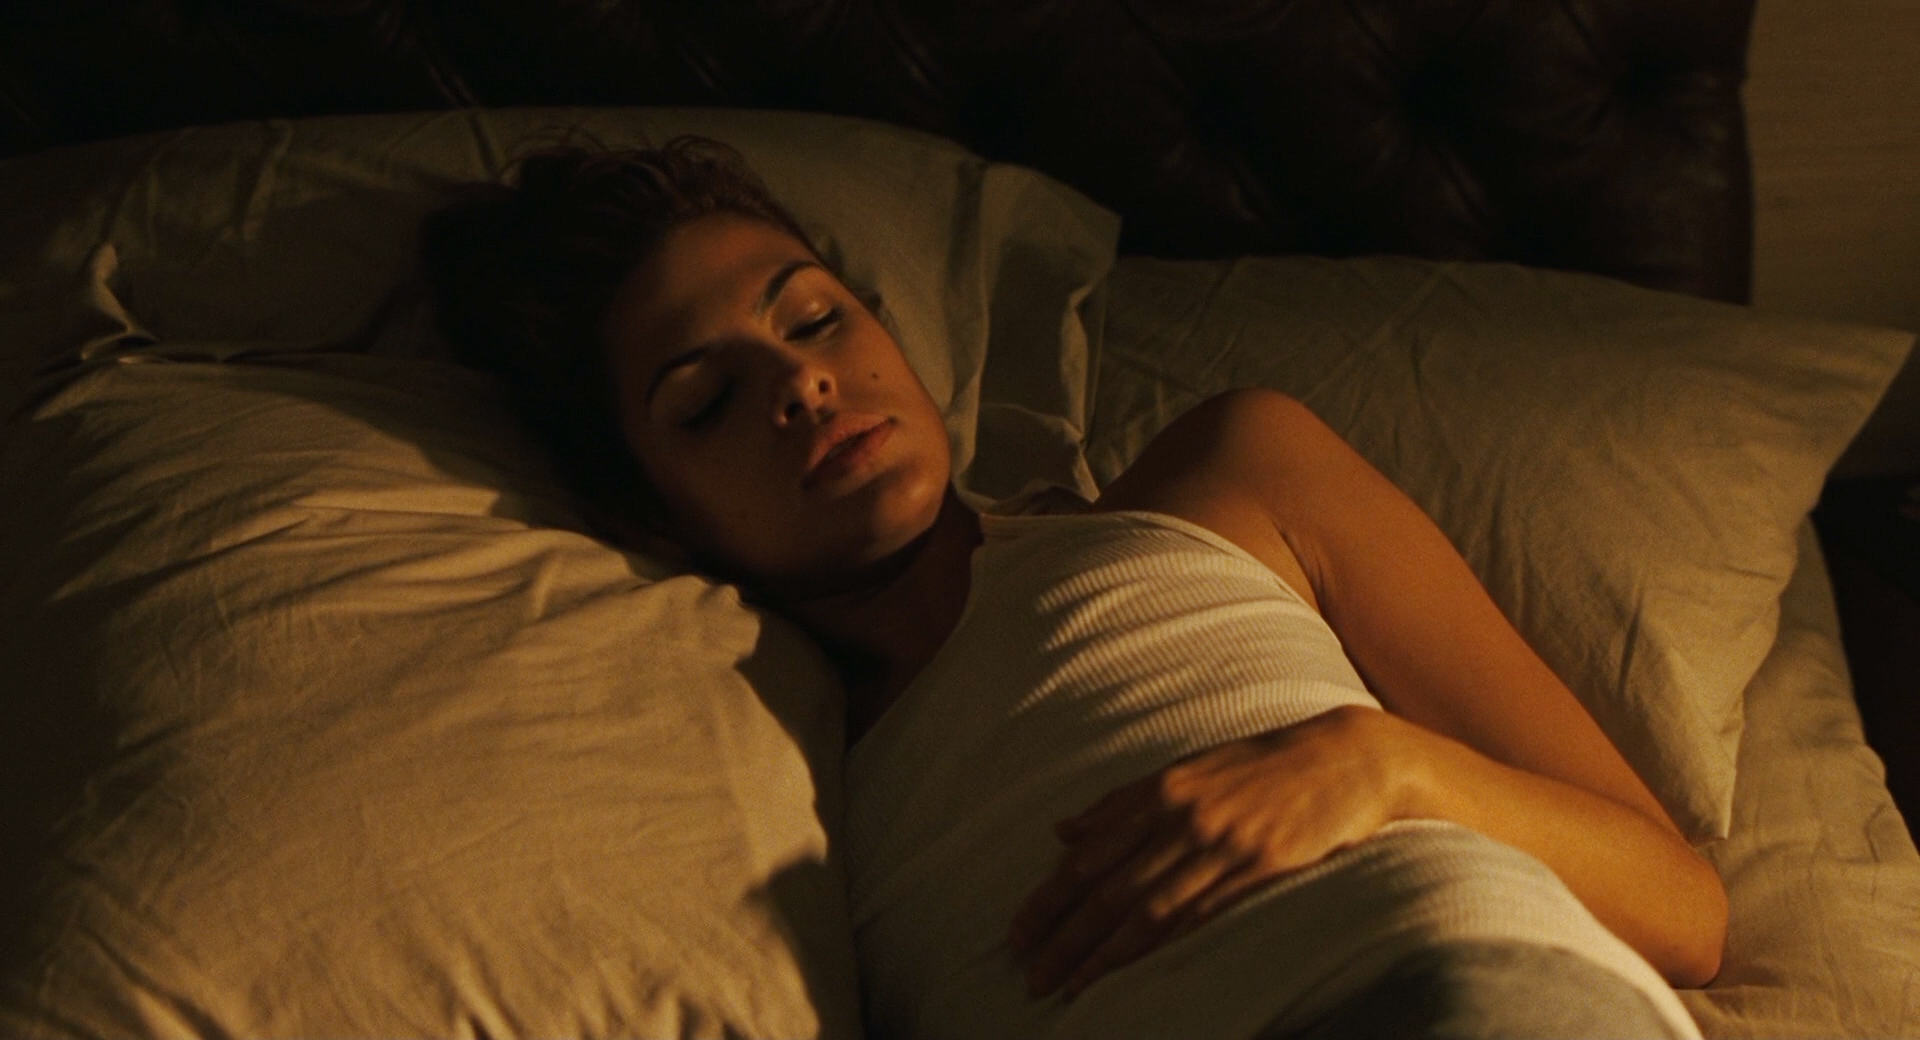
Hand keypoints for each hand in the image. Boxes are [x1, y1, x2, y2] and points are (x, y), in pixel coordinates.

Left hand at [1006, 705, 1408, 999]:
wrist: (1345, 759)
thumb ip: (1123, 802)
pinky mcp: (1256, 867)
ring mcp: (1218, 843)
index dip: (1050, 896)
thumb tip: (1062, 830)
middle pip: (1105, 886)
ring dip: (1095, 951)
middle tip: (1025, 968)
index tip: (1019, 928)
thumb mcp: (1187, 771)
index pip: (1089, 854)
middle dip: (1060, 932)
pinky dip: (1150, 947)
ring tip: (1060, 981)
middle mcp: (1181, 815)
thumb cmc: (1262, 766)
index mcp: (1161, 789)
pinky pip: (1192, 916)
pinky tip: (1124, 969)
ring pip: (1141, 908)